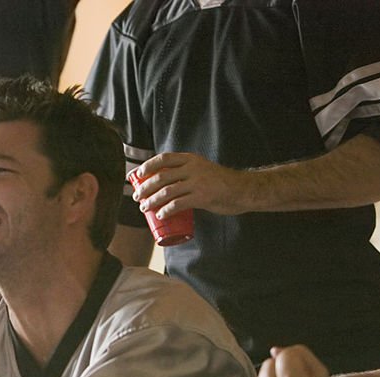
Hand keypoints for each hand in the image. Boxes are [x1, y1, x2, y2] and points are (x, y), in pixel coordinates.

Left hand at [133, 152, 249, 218]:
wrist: (242, 189)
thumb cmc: (219, 182)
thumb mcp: (201, 169)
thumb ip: (185, 172)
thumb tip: (163, 182)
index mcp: (190, 159)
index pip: (163, 158)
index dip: (147, 166)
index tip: (136, 175)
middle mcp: (192, 168)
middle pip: (161, 177)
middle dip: (145, 188)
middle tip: (136, 197)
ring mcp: (197, 182)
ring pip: (167, 192)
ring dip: (152, 201)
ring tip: (144, 208)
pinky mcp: (202, 197)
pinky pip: (178, 204)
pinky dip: (166, 210)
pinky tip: (160, 215)